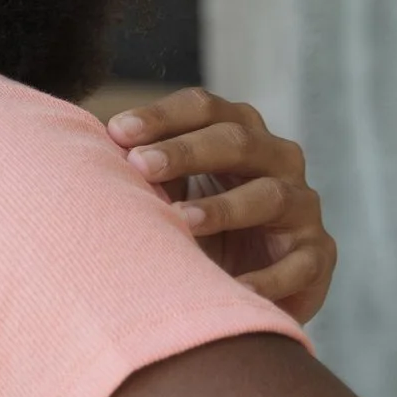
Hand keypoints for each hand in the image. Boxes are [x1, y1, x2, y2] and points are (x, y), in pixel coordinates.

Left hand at [107, 87, 333, 322]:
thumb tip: (79, 147)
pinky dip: (268, 277)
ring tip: (181, 221)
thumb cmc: (190, 220)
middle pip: (238, 140)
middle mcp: (276, 159)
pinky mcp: (317, 255)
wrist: (242, 282)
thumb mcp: (165, 190)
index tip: (116, 131)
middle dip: (186, 151)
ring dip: (223, 207)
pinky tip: (235, 288)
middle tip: (139, 165)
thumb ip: (138, 169)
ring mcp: (301, 206)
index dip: (162, 116)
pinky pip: (300, 262)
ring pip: (270, 195)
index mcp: (237, 132)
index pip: (204, 108)